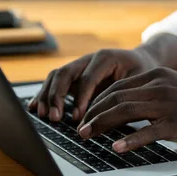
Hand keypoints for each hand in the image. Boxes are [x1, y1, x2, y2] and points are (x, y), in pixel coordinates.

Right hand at [28, 48, 159, 121]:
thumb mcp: (138, 80)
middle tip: (54, 117)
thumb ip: (122, 94)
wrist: (141, 60)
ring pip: (56, 76)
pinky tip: (34, 107)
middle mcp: (88, 59)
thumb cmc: (141, 71)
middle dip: (57, 96)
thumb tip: (108, 116)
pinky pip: (55, 81)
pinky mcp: (74, 75)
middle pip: (66, 73)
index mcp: (105, 58)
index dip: (80, 98)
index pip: (87, 78)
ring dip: (47, 95)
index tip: (77, 117)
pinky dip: (44, 93)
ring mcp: (79, 65)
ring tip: (42, 114)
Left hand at [77, 67, 176, 152]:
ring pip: (125, 111)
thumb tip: (124, 105)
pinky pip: (148, 131)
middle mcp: (159, 86)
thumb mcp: (173, 86)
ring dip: (102, 124)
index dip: (97, 101)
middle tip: (79, 128)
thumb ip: (150, 91)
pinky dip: (130, 140)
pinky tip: (117, 147)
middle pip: (116, 97)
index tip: (85, 114)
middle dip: (93, 113)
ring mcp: (167, 104)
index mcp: (156, 76)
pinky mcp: (176, 123)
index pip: (117, 86)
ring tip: (87, 135)